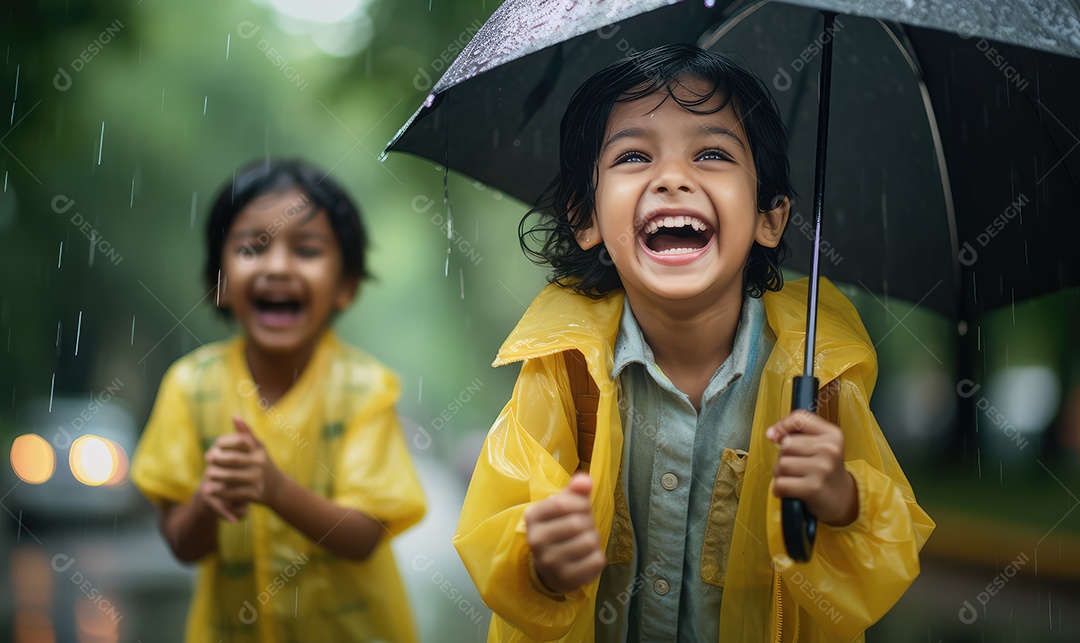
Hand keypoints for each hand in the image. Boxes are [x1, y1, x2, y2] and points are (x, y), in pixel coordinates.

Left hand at [202, 416, 284, 516]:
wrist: (277, 488)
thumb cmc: (261, 462)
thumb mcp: (257, 447)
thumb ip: (245, 432)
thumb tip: (234, 415)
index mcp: (259, 449)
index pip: (240, 441)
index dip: (225, 442)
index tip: (216, 445)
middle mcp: (260, 463)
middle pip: (233, 459)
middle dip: (218, 459)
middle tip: (208, 459)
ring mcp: (257, 479)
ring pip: (231, 477)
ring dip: (216, 476)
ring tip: (207, 474)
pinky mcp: (254, 494)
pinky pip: (233, 492)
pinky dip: (219, 492)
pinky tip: (210, 490)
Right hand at [524, 472, 605, 594]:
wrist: (551, 568)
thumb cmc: (559, 529)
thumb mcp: (563, 507)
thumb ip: (575, 491)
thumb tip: (585, 480)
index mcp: (532, 517)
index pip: (561, 503)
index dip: (580, 503)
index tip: (582, 508)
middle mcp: (536, 540)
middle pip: (577, 522)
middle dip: (588, 522)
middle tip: (584, 528)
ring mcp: (550, 562)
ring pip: (589, 541)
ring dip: (594, 539)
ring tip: (584, 542)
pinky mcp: (566, 579)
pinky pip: (596, 560)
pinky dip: (598, 557)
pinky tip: (587, 558)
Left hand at [766, 410, 857, 525]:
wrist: (841, 498)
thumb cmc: (824, 469)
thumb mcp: (820, 444)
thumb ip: (796, 432)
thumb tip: (771, 434)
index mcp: (833, 434)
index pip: (799, 418)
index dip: (782, 426)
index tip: (777, 436)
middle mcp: (830, 449)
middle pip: (786, 443)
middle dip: (784, 456)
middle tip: (798, 466)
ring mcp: (822, 469)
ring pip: (781, 464)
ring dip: (781, 474)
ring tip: (796, 478)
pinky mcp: (813, 488)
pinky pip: (780, 483)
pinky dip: (780, 490)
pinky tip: (791, 491)